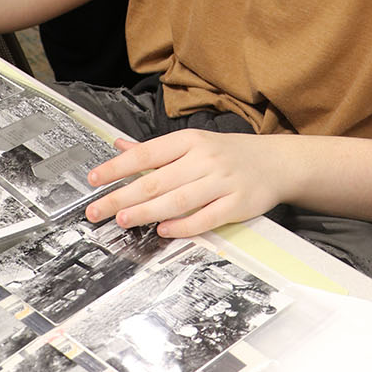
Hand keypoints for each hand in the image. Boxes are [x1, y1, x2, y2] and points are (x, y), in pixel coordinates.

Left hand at [84, 130, 289, 238]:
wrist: (276, 162)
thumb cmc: (229, 154)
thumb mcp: (193, 143)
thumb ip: (155, 149)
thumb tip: (119, 146)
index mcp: (190, 141)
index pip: (146, 153)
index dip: (118, 167)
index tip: (95, 179)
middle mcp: (204, 158)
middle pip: (157, 180)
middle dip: (123, 196)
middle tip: (99, 210)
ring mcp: (222, 181)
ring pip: (178, 200)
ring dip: (148, 211)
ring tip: (124, 220)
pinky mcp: (237, 203)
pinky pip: (206, 217)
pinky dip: (183, 226)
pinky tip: (164, 230)